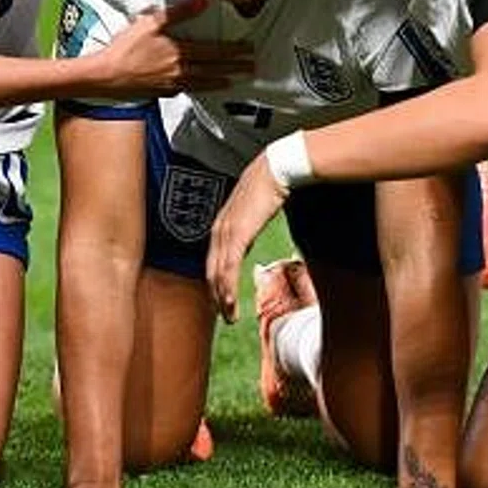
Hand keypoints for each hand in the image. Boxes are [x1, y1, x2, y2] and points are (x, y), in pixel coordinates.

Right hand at [94, 0, 251, 97]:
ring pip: (204, 84)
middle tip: (251, 69)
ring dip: (221, 82)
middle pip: (215, 70)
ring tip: (233, 82)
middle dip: (235, 69)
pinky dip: (200, 89)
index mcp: (180, 52)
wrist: (106, 75)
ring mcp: (172, 84)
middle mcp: (181, 71)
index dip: (234, 51)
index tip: (249, 50)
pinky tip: (202, 88)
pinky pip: (188, 91)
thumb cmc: (125, 48)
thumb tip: (203, 1)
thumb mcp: (151, 22)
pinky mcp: (163, 92)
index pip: (215, 52)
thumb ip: (179, 12)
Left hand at [205, 153, 286, 321]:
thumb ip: (246, 226)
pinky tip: (231, 303)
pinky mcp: (237, 235)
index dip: (216, 282)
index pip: (214, 260)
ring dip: (223, 298)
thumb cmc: (269, 186)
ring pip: (218, 273)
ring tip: (229, 317)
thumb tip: (247, 238)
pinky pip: (229, 268)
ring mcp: (226, 233)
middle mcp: (219, 230)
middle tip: (224, 316)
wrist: (275, 170)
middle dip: (216, 295)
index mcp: (222, 225)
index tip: (222, 299)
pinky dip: (228, 288)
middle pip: (212, 271)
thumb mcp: (253, 211)